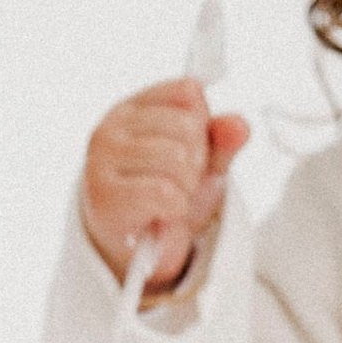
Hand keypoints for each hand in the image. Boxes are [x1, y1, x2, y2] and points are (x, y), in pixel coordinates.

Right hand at [81, 81, 251, 295]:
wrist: (138, 250)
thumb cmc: (164, 197)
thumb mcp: (201, 163)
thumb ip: (221, 140)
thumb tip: (239, 125)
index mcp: (133, 108)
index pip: (188, 92)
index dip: (203, 125)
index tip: (190, 150)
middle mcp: (111, 127)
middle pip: (187, 126)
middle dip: (197, 162)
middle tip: (180, 183)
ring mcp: (102, 159)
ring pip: (178, 158)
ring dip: (187, 188)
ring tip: (171, 199)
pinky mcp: (105, 195)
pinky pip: (164, 192)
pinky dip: (175, 209)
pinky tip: (162, 214)